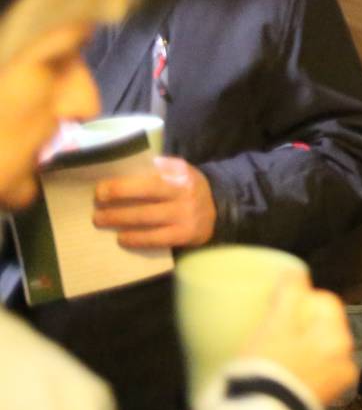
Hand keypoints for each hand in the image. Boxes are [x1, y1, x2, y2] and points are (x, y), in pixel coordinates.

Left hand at [94, 156, 216, 248]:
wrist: (218, 207)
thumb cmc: (185, 187)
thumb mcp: (176, 172)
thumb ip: (154, 170)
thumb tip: (117, 173)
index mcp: (180, 173)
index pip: (146, 179)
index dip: (121, 186)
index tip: (100, 190)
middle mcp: (184, 192)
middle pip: (144, 199)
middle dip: (115, 205)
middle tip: (96, 211)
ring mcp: (186, 214)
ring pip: (145, 219)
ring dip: (119, 221)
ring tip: (102, 221)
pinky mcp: (186, 234)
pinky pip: (155, 238)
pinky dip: (136, 239)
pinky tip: (122, 238)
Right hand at [238, 270, 356, 405]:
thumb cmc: (269, 366)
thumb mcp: (276, 323)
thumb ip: (290, 291)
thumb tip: (295, 271)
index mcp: (340, 337)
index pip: (326, 302)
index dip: (300, 299)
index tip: (277, 307)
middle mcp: (346, 360)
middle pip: (322, 327)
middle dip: (300, 324)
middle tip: (272, 330)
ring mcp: (335, 383)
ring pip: (317, 350)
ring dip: (300, 347)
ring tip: (274, 353)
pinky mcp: (321, 399)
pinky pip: (312, 373)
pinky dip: (300, 369)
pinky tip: (281, 371)